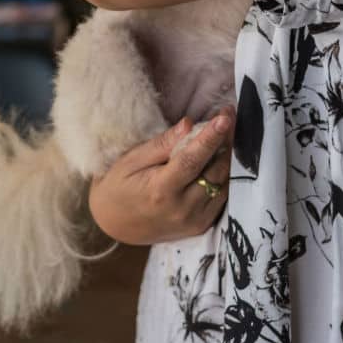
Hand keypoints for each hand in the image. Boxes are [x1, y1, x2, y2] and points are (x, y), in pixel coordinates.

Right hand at [87, 108, 234, 245]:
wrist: (115, 225)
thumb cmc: (118, 187)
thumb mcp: (130, 160)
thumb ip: (161, 144)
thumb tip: (188, 125)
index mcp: (161, 190)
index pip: (192, 160)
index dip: (210, 137)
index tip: (225, 117)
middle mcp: (182, 208)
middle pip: (214, 171)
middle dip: (225, 141)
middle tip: (227, 116)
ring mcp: (194, 220)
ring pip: (223, 184)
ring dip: (227, 157)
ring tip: (226, 133)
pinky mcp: (201, 226)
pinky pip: (222, 197)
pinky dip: (223, 176)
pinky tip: (219, 158)